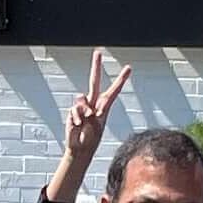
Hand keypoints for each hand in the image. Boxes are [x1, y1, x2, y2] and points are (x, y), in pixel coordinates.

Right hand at [64, 49, 130, 165]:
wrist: (80, 149)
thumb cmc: (91, 139)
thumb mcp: (96, 126)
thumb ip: (90, 112)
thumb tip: (81, 102)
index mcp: (104, 107)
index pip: (114, 90)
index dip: (121, 79)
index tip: (128, 68)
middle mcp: (94, 103)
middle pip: (94, 81)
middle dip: (96, 66)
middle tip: (98, 52)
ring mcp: (82, 107)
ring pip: (81, 98)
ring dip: (83, 110)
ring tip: (86, 121)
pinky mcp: (73, 112)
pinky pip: (74, 110)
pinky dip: (76, 117)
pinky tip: (78, 125)